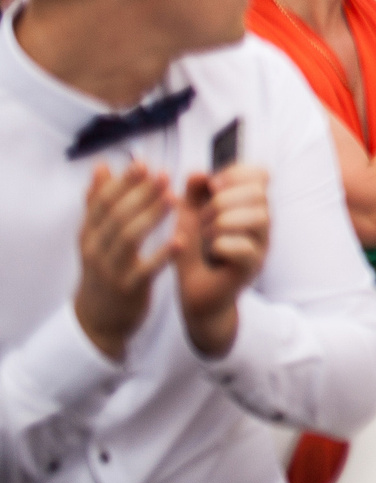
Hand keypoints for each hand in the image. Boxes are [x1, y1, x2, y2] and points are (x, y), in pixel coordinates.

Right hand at [74, 161, 173, 360]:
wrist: (98, 318)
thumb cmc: (103, 267)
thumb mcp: (94, 237)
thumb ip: (98, 202)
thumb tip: (101, 166)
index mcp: (89, 234)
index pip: (101, 203)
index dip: (122, 183)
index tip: (143, 164)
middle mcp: (95, 250)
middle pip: (116, 217)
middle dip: (140, 194)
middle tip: (164, 174)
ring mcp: (110, 270)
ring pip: (128, 239)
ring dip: (151, 216)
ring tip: (173, 197)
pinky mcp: (128, 289)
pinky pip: (145, 270)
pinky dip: (162, 254)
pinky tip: (180, 240)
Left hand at [174, 163, 268, 357]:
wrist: (193, 290)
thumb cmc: (194, 250)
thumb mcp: (187, 215)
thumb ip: (193, 192)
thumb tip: (200, 173)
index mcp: (249, 204)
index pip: (260, 174)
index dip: (236, 173)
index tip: (211, 185)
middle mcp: (261, 221)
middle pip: (258, 193)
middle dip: (222, 201)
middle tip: (203, 218)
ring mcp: (261, 244)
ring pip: (258, 217)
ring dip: (223, 222)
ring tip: (206, 235)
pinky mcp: (252, 267)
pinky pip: (245, 248)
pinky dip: (222, 245)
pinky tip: (212, 251)